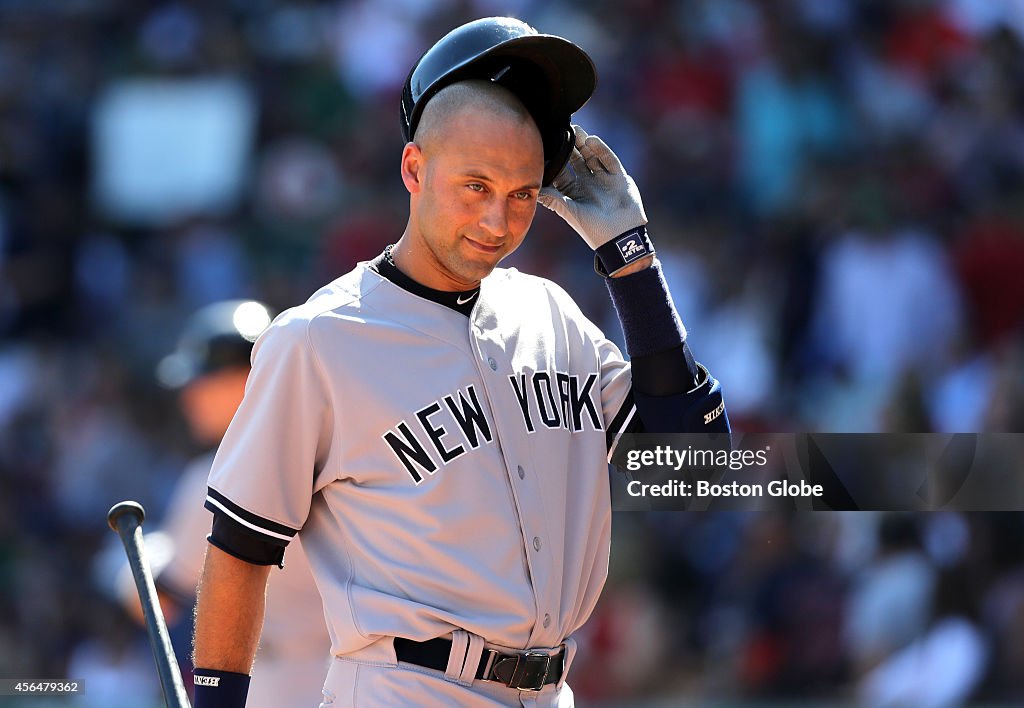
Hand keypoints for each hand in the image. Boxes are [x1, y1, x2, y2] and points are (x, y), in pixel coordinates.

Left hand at [538, 125, 646, 249]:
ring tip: (576, 130)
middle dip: (570, 146)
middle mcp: (587, 183)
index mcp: (573, 192)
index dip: (555, 159)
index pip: (562, 171)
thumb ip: (553, 199)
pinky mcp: (619, 177)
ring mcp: (603, 179)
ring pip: (592, 156)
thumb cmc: (593, 229)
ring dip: (584, 144)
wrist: (621, 236)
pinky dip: (601, 150)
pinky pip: (609, 160)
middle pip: (576, 160)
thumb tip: (532, 190)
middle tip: (562, 130)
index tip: (547, 144)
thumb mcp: (570, 212)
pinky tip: (592, 140)